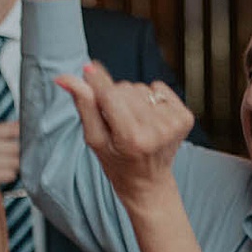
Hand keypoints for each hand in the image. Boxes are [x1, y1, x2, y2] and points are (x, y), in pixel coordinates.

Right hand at [0, 121, 20, 187]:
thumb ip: (3, 130)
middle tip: (23, 151)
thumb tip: (24, 124)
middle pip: (17, 148)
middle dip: (23, 150)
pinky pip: (10, 175)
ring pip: (16, 163)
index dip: (26, 133)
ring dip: (17, 163)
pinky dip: (10, 174)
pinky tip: (3, 171)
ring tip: (9, 162)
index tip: (31, 136)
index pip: (13, 129)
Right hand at [53, 60, 192, 204]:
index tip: (88, 68)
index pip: (110, 95)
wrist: (148, 182)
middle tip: (116, 121)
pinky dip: (151, 98)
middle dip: (115, 98)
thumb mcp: (94, 139)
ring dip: (133, 99)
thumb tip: (66, 78)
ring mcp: (174, 123)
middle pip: (125, 89)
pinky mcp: (186, 117)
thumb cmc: (116, 161)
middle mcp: (157, 130)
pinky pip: (159, 88)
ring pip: (141, 88)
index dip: (97, 81)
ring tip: (133, 122)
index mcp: (133, 138)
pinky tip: (149, 118)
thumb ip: (84, 106)